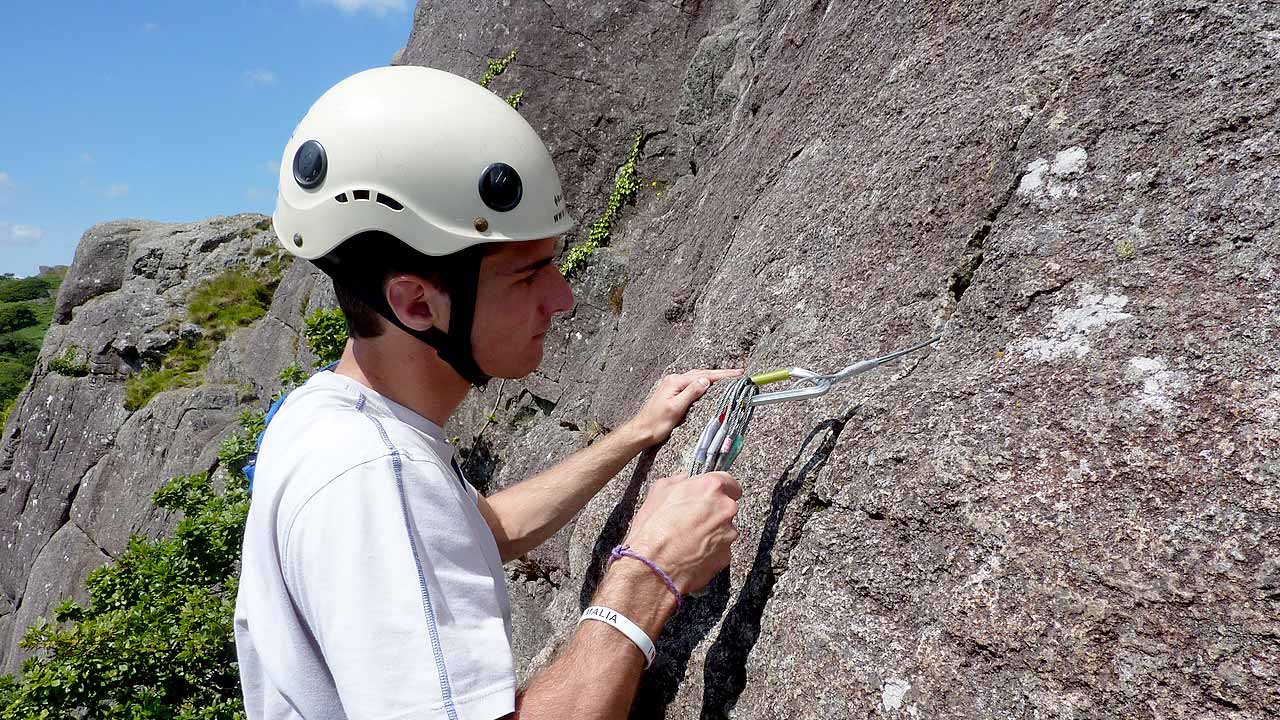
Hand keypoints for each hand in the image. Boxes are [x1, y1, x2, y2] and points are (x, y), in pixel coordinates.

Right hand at [621, 471, 740, 593]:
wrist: (653, 567)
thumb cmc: (654, 529)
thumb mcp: (658, 492)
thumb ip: (678, 481)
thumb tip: (684, 480)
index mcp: (711, 487)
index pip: (729, 482)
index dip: (719, 489)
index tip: (712, 495)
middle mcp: (725, 508)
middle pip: (727, 506)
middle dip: (713, 512)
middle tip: (692, 519)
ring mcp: (728, 534)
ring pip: (724, 529)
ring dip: (712, 532)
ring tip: (688, 539)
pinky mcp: (726, 556)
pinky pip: (721, 549)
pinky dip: (710, 550)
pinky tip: (691, 552)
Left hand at [624, 369, 743, 446]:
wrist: (641, 431)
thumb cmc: (656, 423)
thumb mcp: (675, 408)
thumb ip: (691, 393)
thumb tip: (706, 381)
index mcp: (675, 382)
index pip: (703, 376)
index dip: (722, 375)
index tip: (737, 374)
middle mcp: (674, 380)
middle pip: (701, 374)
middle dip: (720, 374)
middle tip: (738, 374)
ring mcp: (673, 386)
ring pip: (697, 378)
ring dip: (713, 377)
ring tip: (728, 378)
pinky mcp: (673, 393)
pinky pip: (692, 384)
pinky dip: (704, 383)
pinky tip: (710, 386)